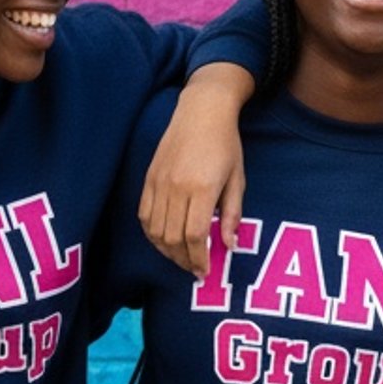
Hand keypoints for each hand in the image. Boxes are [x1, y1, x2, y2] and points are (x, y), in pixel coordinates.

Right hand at [139, 63, 251, 276]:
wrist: (201, 112)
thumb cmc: (226, 144)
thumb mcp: (237, 179)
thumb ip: (232, 214)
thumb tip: (229, 245)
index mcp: (203, 188)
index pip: (195, 235)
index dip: (198, 258)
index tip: (204, 272)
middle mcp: (177, 187)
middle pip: (173, 237)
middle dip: (183, 260)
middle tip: (195, 269)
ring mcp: (159, 183)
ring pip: (155, 231)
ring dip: (167, 251)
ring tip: (181, 258)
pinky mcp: (149, 179)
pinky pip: (144, 215)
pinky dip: (152, 234)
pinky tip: (164, 241)